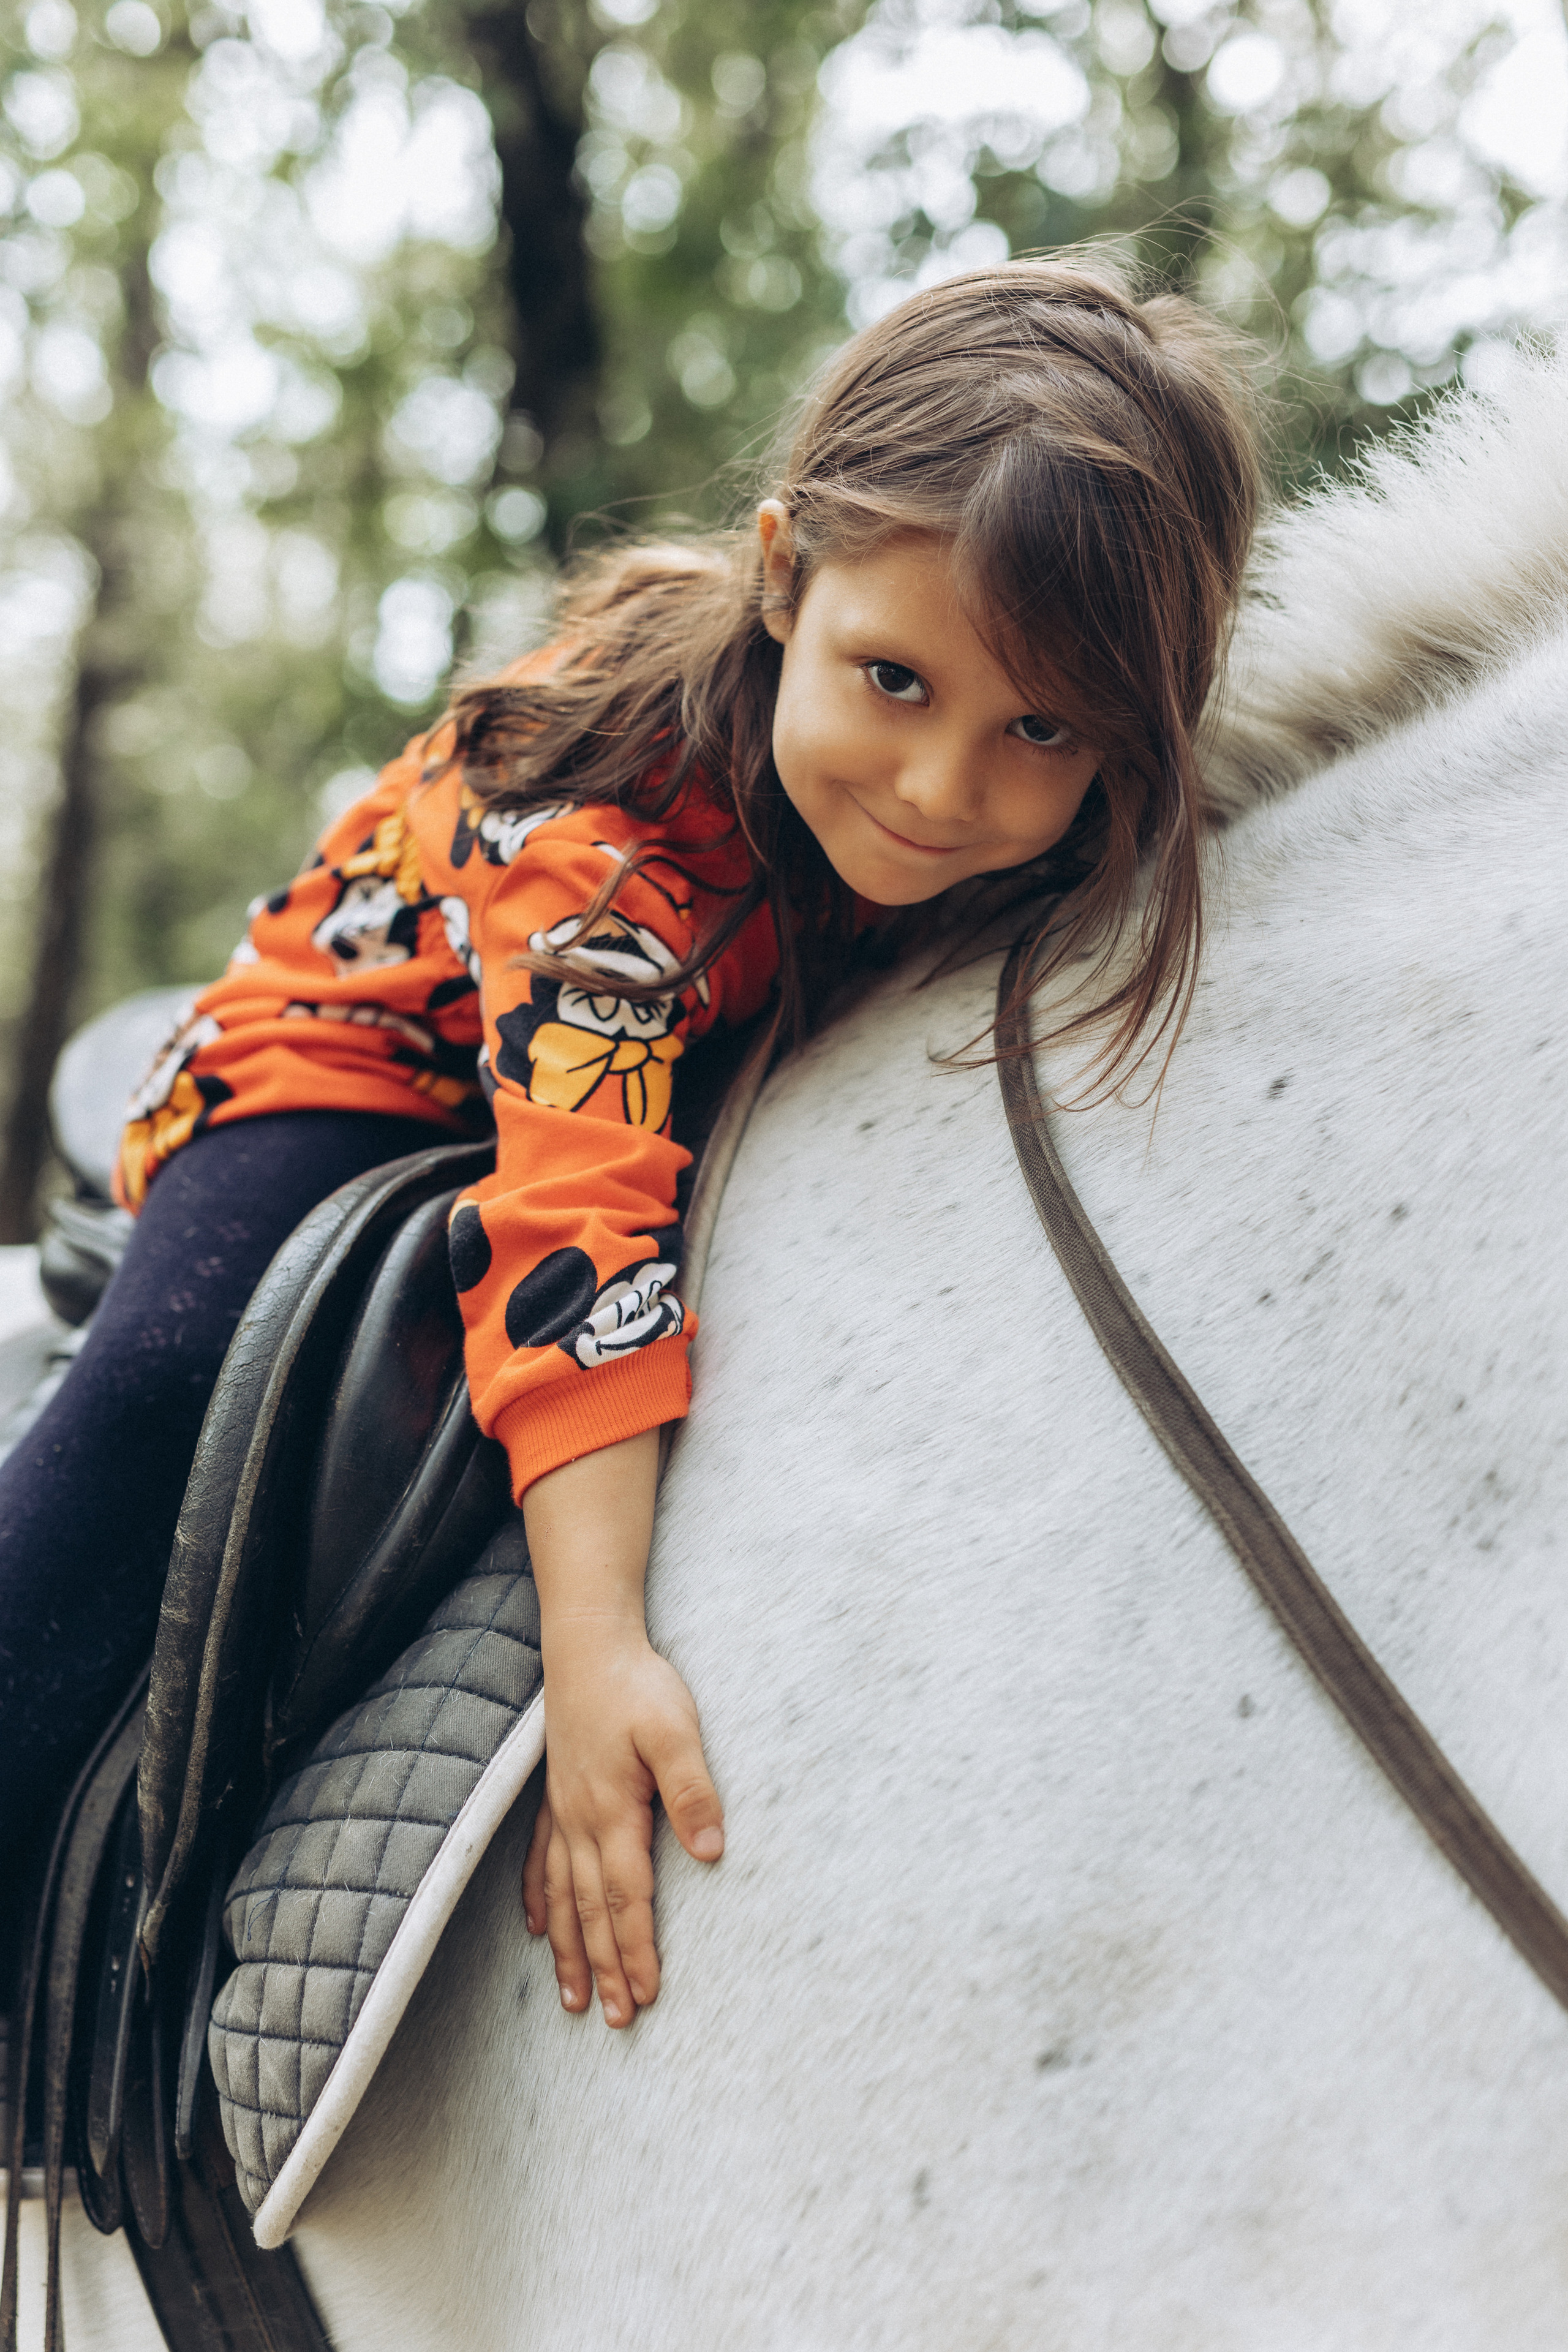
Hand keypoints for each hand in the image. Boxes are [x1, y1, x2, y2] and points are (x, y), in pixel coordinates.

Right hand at [518, 1428, 722, 2029]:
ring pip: (561, 1897)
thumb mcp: (677, 1731)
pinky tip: (536, 1926)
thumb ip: (692, 1791)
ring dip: (567, 1949)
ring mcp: (561, 1811)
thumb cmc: (637, 1685)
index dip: (635, 1950)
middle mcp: (580, 1821)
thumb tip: (710, 1853)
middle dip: (602, 1968)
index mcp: (613, 1813)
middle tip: (612, 2020)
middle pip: (590, 1911)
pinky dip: (539, 1900)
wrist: (588, 1643)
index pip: (626, 1899)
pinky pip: (540, 1861)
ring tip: (569, 1999)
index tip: (644, 1996)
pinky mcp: (555, 1795)